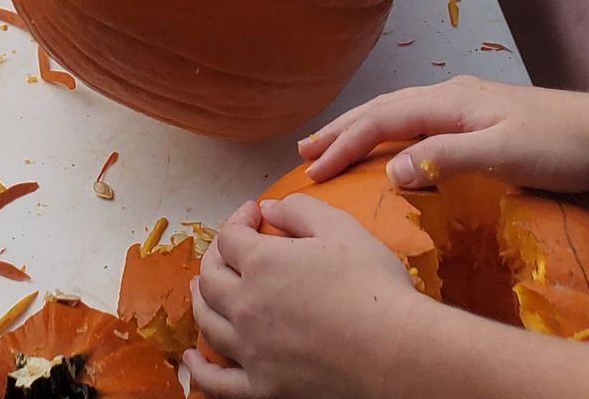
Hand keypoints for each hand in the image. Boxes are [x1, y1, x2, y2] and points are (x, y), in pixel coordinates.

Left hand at [188, 199, 420, 398]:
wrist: (396, 353)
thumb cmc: (372, 286)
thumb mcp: (340, 228)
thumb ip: (299, 210)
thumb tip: (269, 208)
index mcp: (261, 263)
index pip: (231, 236)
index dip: (239, 218)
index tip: (255, 213)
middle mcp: (247, 305)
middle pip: (210, 277)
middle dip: (216, 256)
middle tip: (229, 250)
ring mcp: (252, 350)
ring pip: (207, 323)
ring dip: (201, 301)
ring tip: (202, 290)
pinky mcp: (264, 388)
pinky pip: (219, 382)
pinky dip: (200, 371)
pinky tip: (191, 363)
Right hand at [299, 76, 588, 196]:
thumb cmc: (564, 148)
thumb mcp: (504, 156)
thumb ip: (446, 158)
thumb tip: (388, 169)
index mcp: (452, 102)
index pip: (383, 119)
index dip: (345, 143)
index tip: (311, 169)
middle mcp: (454, 96)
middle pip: (385, 110)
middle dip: (343, 130)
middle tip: (305, 153)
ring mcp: (469, 106)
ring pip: (402, 114)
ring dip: (366, 130)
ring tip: (336, 146)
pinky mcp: (484, 120)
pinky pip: (421, 123)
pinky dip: (394, 134)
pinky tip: (397, 148)